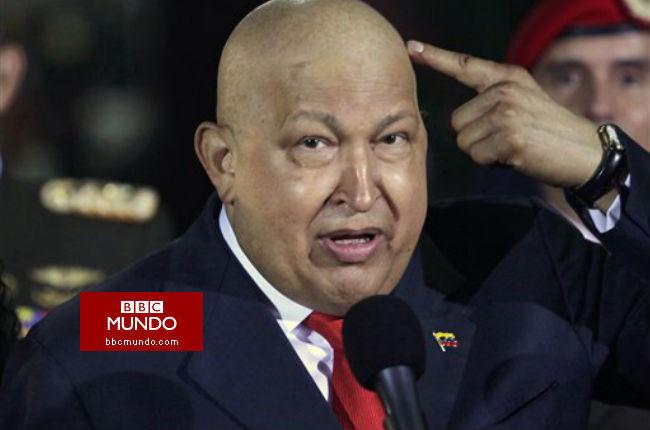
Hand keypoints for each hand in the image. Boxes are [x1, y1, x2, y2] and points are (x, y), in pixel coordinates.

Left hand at [407, 40, 601, 188]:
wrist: (585, 151)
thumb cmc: (547, 130)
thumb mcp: (522, 100)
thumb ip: (491, 99)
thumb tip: (456, 122)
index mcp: (506, 77)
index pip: (464, 65)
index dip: (435, 57)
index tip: (411, 47)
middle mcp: (504, 90)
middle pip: (456, 121)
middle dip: (474, 137)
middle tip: (506, 137)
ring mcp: (507, 113)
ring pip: (463, 141)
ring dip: (482, 151)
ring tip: (512, 145)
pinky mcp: (509, 138)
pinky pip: (477, 156)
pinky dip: (492, 162)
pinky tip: (516, 156)